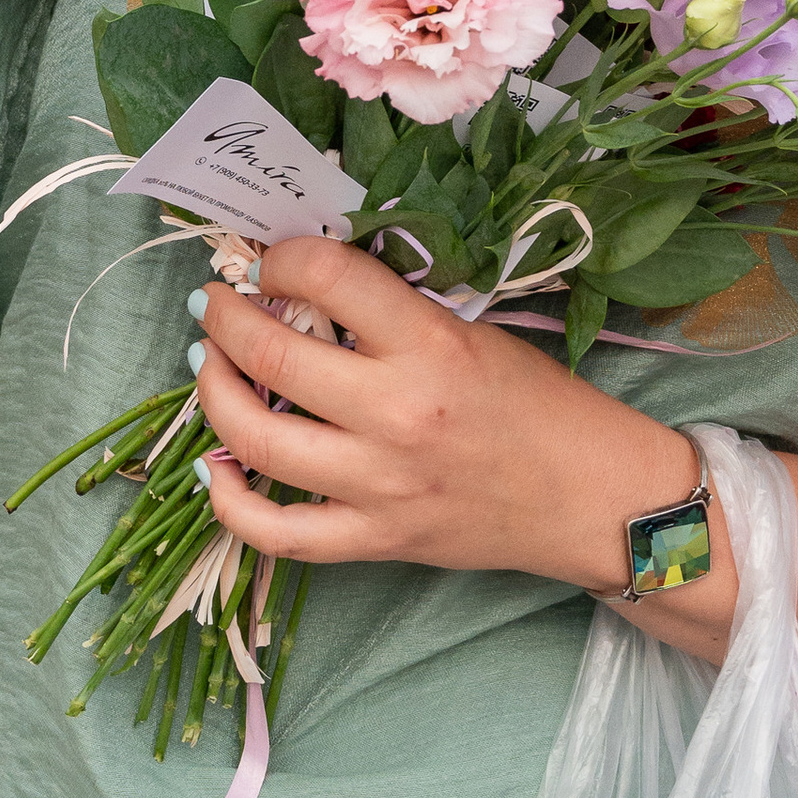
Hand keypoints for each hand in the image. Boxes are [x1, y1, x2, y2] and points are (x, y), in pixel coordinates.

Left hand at [188, 237, 724, 621]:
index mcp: (430, 346)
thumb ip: (390, 313)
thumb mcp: (471, 332)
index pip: (326, 276)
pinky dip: (229, 501)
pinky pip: (277, 532)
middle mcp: (398, 414)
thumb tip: (304, 287)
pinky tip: (213, 466)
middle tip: (215, 302)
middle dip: (225, 318)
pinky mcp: (375, 540)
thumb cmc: (535, 403)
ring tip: (209, 363)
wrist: (589, 498)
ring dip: (214, 391)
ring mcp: (380, 486)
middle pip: (273, 356)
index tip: (270, 259)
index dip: (281, 257)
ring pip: (256, 439)